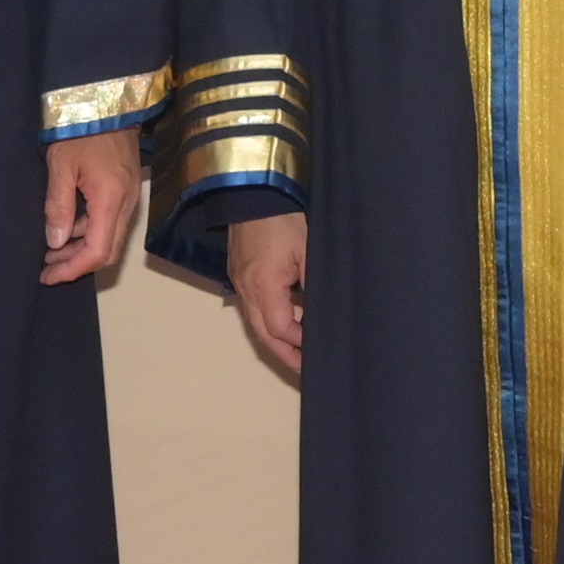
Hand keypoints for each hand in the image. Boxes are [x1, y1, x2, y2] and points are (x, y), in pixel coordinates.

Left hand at [39, 127, 141, 284]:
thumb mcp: (61, 166)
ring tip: (51, 251)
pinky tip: (68, 229)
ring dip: (81, 250)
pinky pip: (111, 223)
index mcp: (111, 201)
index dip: (73, 269)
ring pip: (109, 239)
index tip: (48, 275)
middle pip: (107, 252)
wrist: (108, 103)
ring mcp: (130, 198)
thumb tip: (56, 242)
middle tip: (47, 269)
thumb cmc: (82, 130)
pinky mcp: (127, 190)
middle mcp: (127, 205)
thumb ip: (58, 206)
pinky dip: (89, 233)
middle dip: (76, 264)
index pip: (97, 252)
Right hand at [224, 209, 308, 380]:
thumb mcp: (309, 249)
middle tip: (305, 373)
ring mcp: (239, 282)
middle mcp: (246, 290)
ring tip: (298, 355)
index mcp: (264, 285)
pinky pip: (254, 307)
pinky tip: (287, 323)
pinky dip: (270, 321)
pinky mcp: (239, 274)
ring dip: (278, 340)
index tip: (319, 348)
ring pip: (257, 324)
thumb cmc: (283, 217)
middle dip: (286, 356)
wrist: (252, 190)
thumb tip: (325, 312)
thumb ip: (315, 283)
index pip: (281, 329)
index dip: (301, 342)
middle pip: (264, 335)